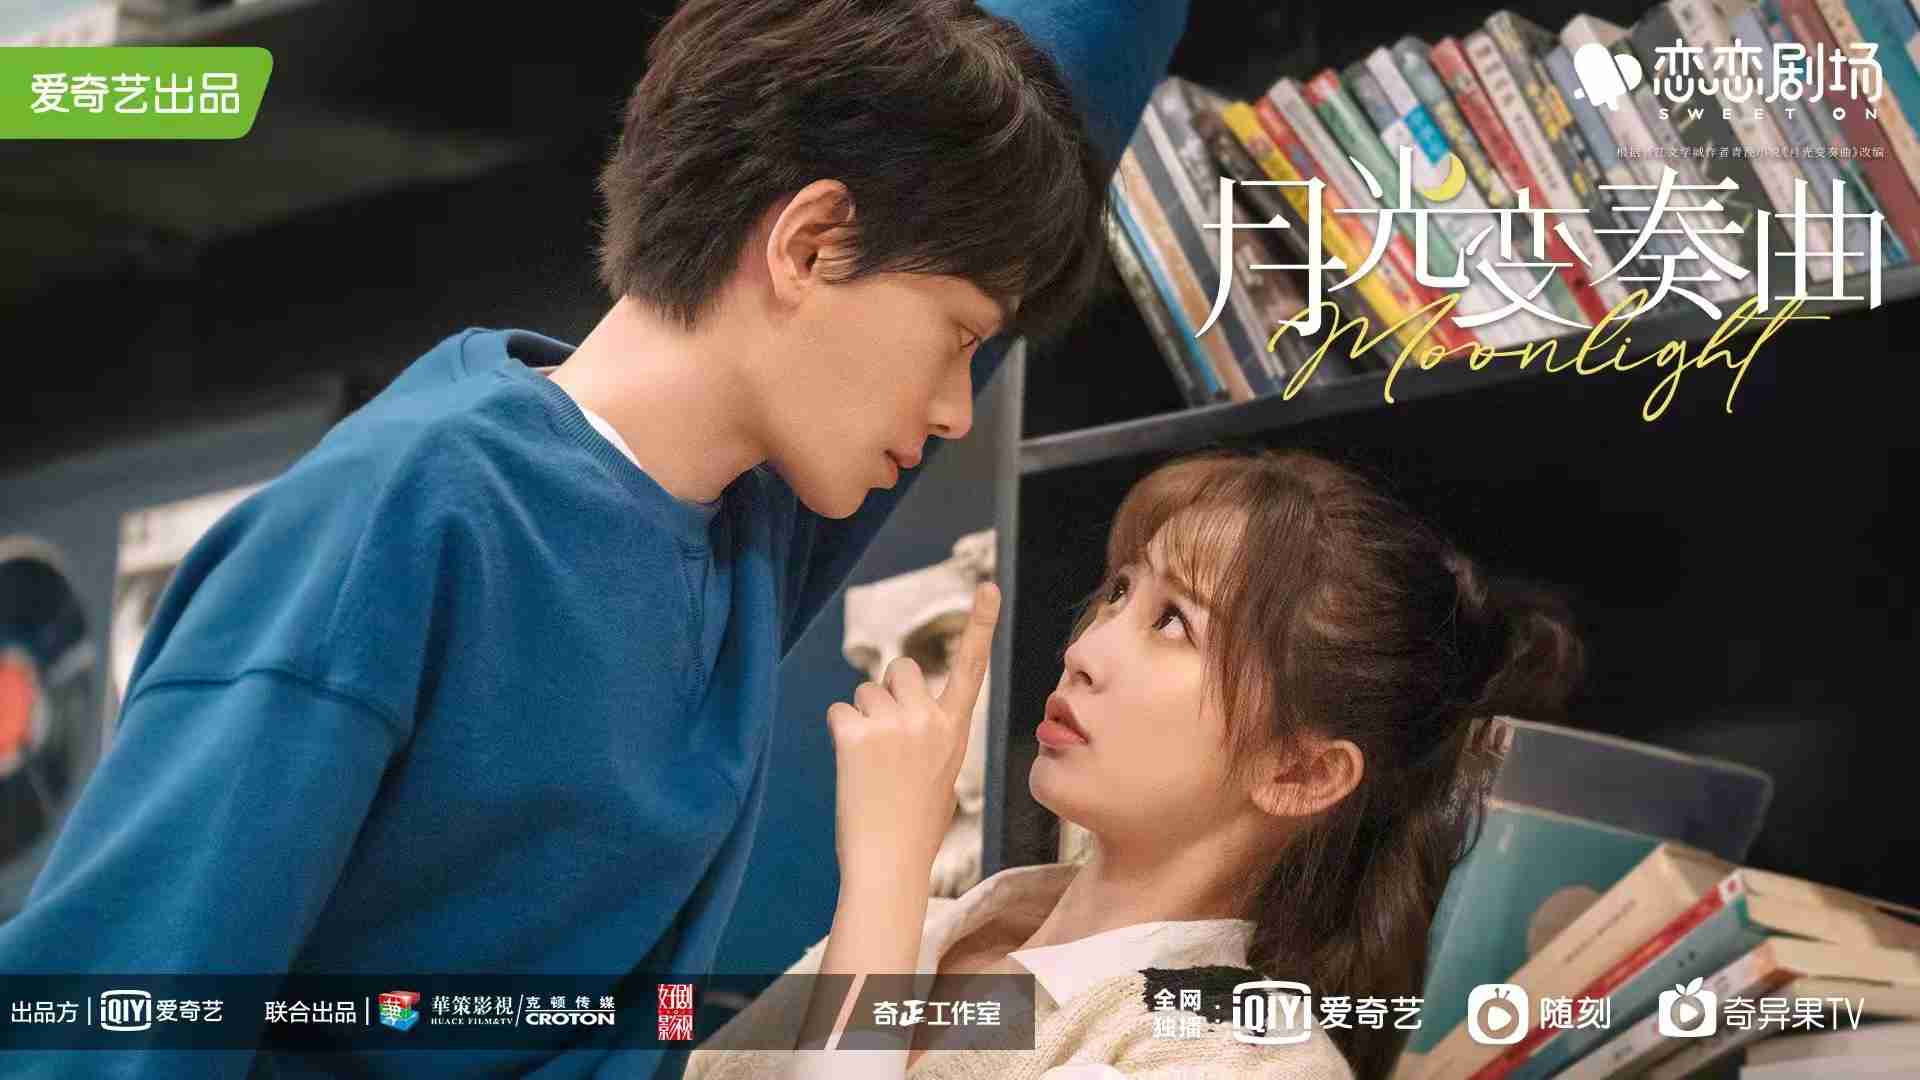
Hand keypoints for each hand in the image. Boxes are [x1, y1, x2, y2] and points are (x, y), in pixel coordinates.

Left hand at [826, 582, 999, 885]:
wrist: (889, 864)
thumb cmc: (912, 827)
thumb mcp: (938, 774)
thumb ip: (926, 733)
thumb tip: (894, 707)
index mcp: (955, 730)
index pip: (971, 667)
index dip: (980, 624)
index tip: (987, 585)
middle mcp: (929, 719)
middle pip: (898, 669)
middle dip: (886, 693)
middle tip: (886, 743)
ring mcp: (894, 724)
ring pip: (864, 692)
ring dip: (861, 719)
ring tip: (871, 767)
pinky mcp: (856, 734)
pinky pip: (839, 712)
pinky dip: (839, 735)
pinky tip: (852, 770)